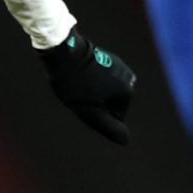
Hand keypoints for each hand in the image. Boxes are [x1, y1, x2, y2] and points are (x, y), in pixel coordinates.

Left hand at [40, 27, 136, 143]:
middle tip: (79, 91)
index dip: (95, 113)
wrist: (63, 50)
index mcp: (127, 92)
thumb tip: (126, 141)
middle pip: (110, 103)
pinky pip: (101, 78)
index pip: (114, 118)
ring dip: (91, 90)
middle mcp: (129, 78)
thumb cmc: (75, 84)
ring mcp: (119, 66)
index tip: (84, 99)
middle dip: (94, 101)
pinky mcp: (108, 57)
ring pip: (105, 91)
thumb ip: (109, 127)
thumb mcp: (90, 112)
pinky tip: (79, 73)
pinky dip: (90, 79)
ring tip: (79, 81)